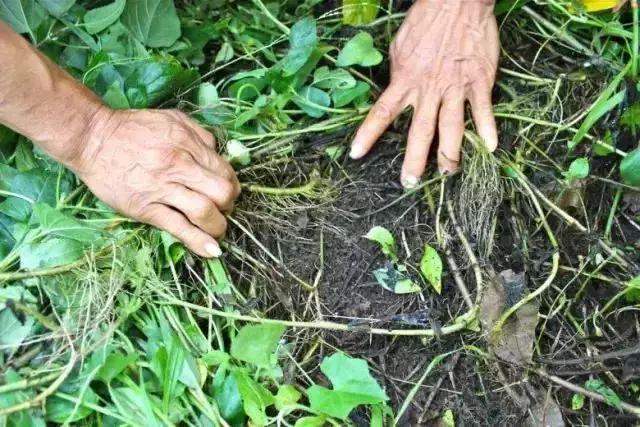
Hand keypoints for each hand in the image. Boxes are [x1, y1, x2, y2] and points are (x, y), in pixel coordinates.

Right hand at [71, 108, 239, 256]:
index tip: (228, 192)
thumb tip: (220, 156)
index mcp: (187, 144)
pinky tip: (212, 250)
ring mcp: (162, 189)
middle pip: (221, 193)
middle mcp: (179, 166)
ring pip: (204, 212)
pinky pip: (178, 228)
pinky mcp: (146, 209)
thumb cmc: (133, 128)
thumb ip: (200, 136)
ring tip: (218, 229)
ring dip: (219, 225)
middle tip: (224, 209)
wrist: (92, 139)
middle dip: (229, 205)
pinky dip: (199, 242)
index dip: (232, 185)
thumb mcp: (172, 119)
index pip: (225, 172)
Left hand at [350, 0, 498, 186]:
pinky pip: (482, 110)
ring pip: (451, 128)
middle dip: (414, 160)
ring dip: (450, 154)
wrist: (458, 1)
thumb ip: (397, 74)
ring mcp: (455, 88)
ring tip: (448, 174)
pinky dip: (487, 129)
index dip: (368, 135)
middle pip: (420, 132)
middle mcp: (428, 90)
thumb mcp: (400, 47)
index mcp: (405, 81)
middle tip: (410, 182)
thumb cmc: (426, 21)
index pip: (382, 113)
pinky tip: (490, 147)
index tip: (357, 155)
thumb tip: (394, 90)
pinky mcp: (479, 82)